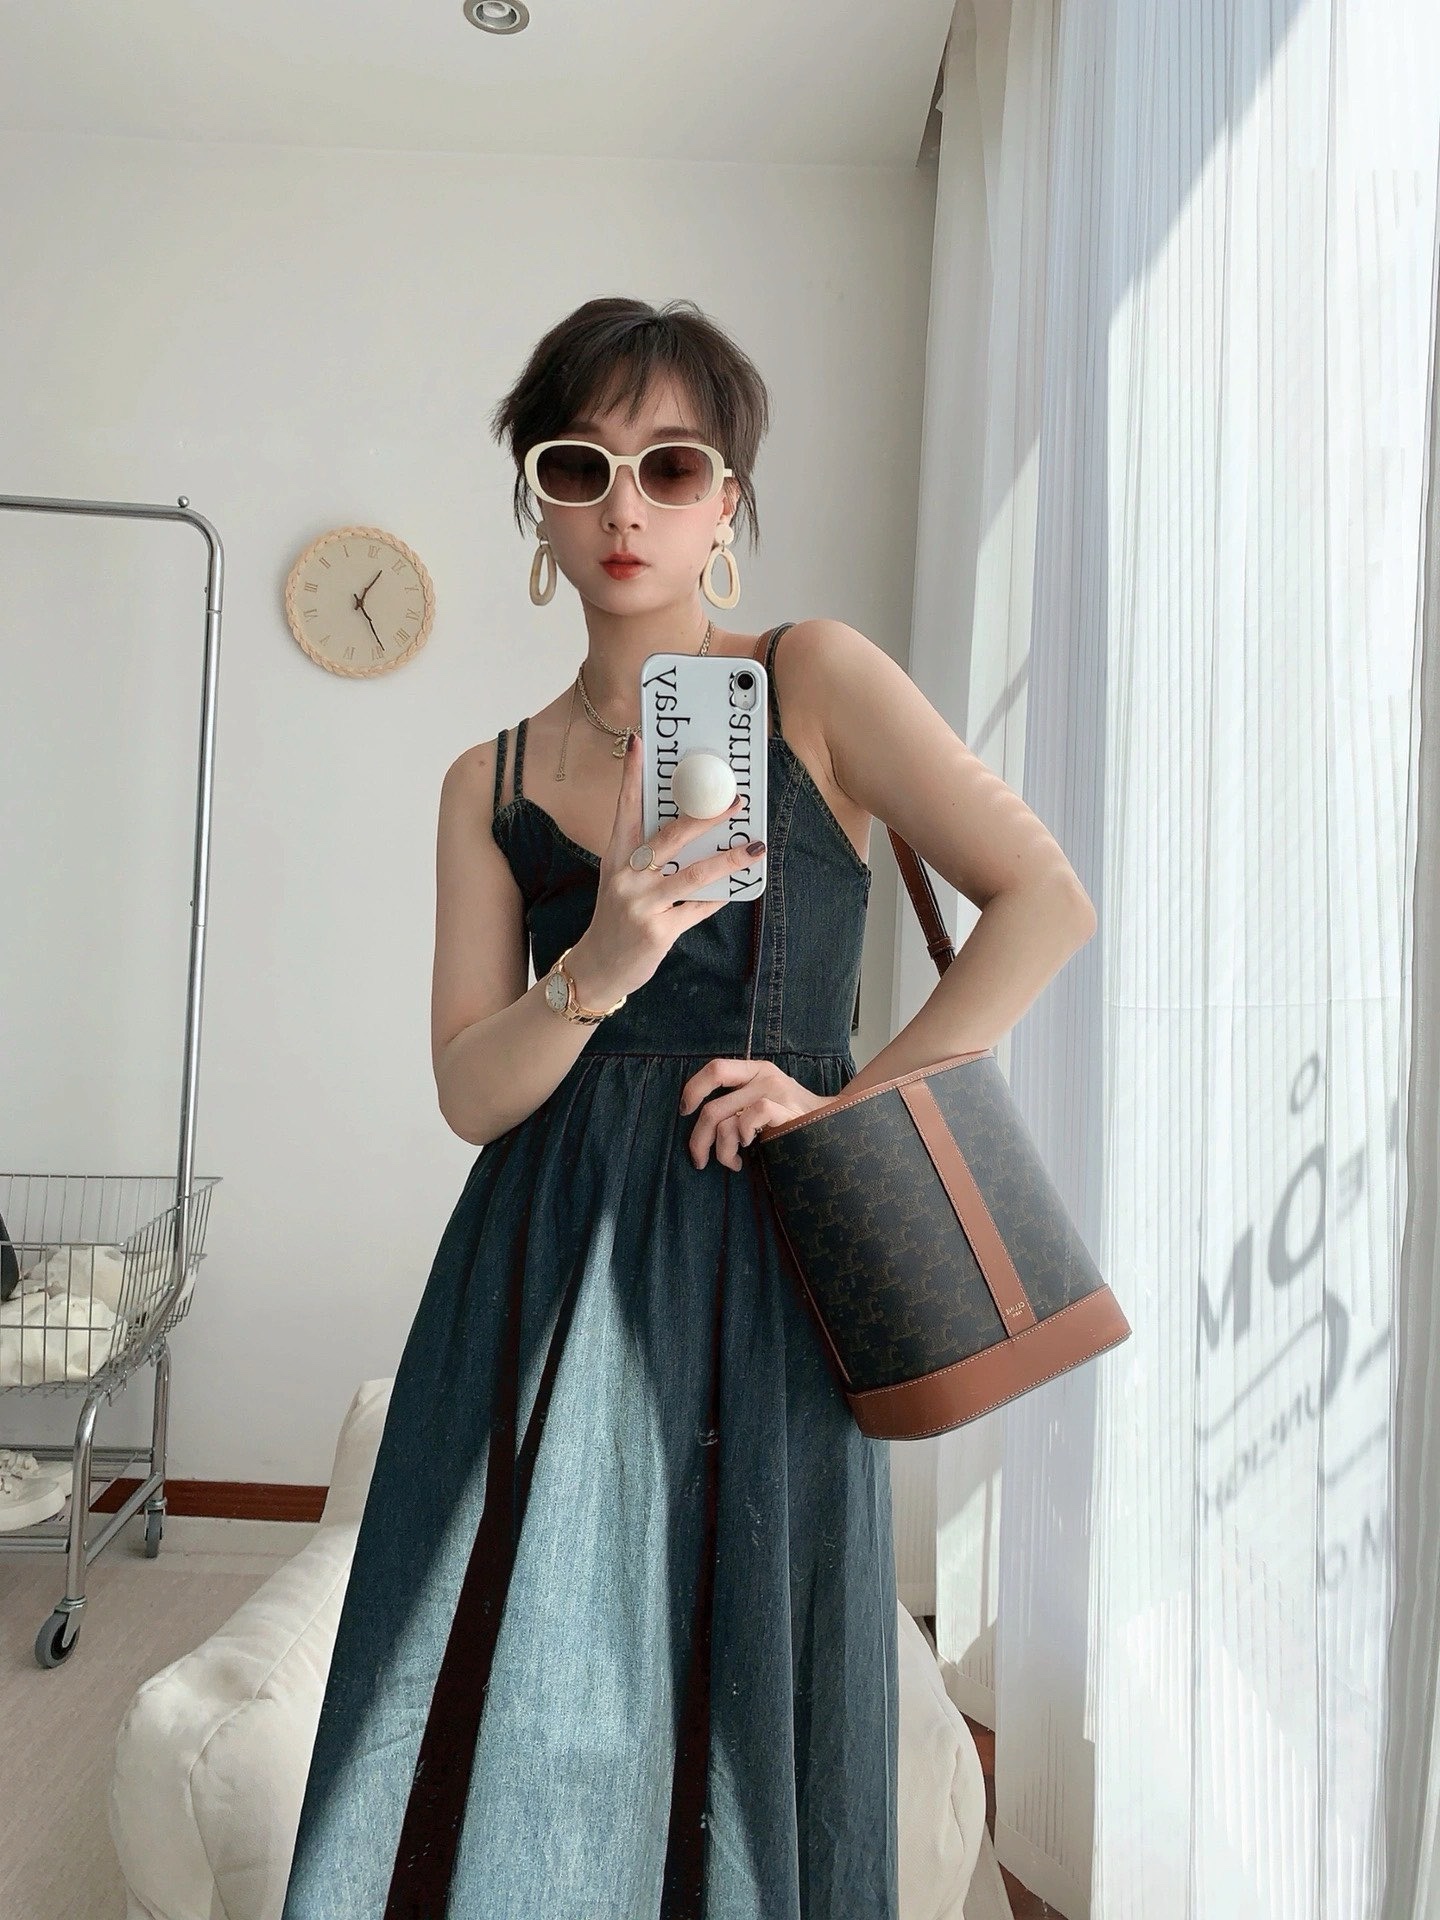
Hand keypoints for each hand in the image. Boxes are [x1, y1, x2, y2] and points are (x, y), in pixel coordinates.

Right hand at [569, 731, 762, 1007]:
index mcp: (615, 857)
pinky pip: (698, 909)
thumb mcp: (622, 880)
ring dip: (728, 859)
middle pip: (669, 837)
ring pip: (693, 874)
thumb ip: (648, 856)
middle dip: (706, 816)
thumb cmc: (617, 917)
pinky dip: (719, 897)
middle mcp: (626, 877)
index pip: (624, 808)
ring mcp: (642, 904)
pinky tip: (738, 887)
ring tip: (755, 846)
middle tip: (734, 801)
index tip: (638, 742)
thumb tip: (692, 829)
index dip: (631, 775)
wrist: (598, 967)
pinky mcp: (658, 931)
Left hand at [679, 1059, 831, 1170]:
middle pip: (713, 1107)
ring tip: (732, 1161)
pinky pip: (749, 1119)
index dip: (693, 1089)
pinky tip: (748, 1149)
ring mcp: (776, 1092)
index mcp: (755, 1070)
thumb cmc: (792, 1118)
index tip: (685, 1112)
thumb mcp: (765, 1099)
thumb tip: (700, 1126)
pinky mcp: (786, 1110)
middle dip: (698, 1140)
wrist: (835, 1124)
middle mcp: (765, 1077)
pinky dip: (741, 1138)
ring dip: (722, 1150)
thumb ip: (737, 1102)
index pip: (715, 1069)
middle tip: (699, 1160)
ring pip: (726, 1121)